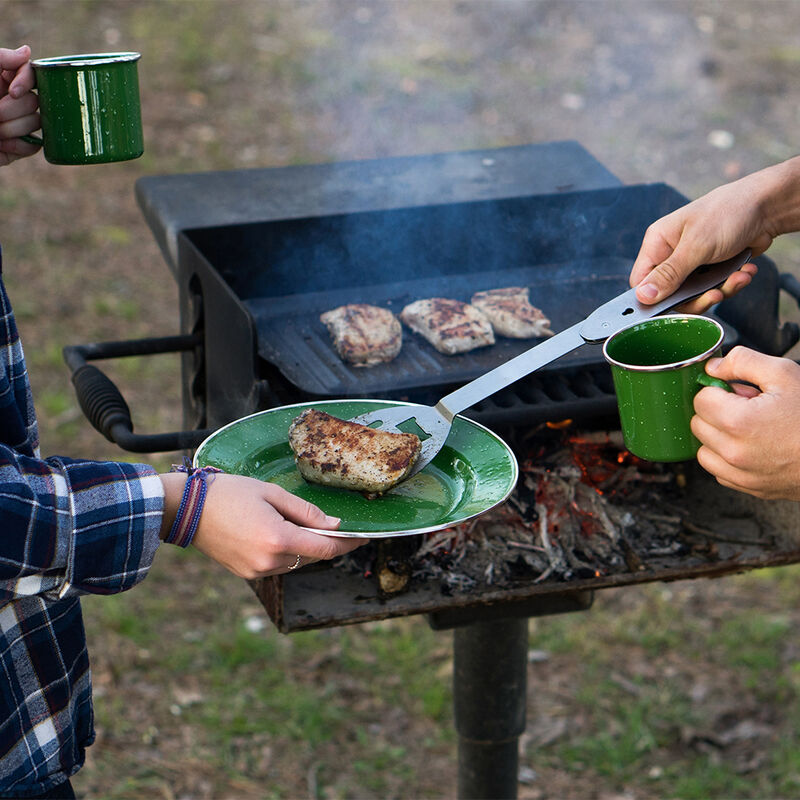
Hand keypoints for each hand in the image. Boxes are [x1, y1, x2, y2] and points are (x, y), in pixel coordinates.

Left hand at [0, 44, 39, 164]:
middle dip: (12, 110)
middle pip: (35, 101)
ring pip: (36, 122)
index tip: (12, 92)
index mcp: (1, 78)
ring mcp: (17, 122)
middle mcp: (12, 99)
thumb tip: (27, 52)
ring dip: (12, 128)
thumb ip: (0, 58)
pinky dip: (18, 145)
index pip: (30, 73)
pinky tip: (0, 144)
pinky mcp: (19, 144)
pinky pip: (34, 144)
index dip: (26, 82)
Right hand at [160, 472, 364, 577]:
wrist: (186, 509)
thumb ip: (307, 511)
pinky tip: (275, 532)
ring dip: (302, 546)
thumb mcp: (272, 493)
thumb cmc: (229, 493)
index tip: (364, 536)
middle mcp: (269, 561)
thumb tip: (334, 526)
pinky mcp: (246, 573)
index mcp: (278, 539)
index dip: (348, 543)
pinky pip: (277, 565)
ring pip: (295, 561)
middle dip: (323, 541)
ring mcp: (256, 571)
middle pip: (311, 556)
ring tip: (291, 521)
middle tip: (329, 523)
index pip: (326, 549)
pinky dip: (284, 551)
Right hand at [629, 172, 786, 311]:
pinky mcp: (711, 267)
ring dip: (720, 290)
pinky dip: (731, 284)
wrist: (768, 206)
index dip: (654, 297)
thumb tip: (643, 297)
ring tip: (739, 277)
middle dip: (697, 297)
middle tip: (716, 294)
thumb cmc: (728, 213)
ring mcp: (692, 261)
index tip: (674, 305)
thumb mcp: (696, 246)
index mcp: (658, 243)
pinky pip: (713, 288)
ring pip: (694, 294)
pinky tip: (744, 271)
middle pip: (670, 293)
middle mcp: (671, 253)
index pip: (642, 281)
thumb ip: (669, 274)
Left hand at [692, 346, 799, 499]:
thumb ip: (743, 362)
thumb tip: (713, 367)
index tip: (737, 393)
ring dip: (718, 437)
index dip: (719, 390)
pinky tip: (750, 447)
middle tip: (748, 409)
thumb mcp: (785, 375)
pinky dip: (727, 459)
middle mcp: (733, 452)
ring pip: (703, 449)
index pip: (700, 399)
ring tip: (749, 429)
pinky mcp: (747, 487)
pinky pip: (718, 470)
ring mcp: (739, 473)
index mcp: (738, 422)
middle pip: (699, 423)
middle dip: (717, 412)